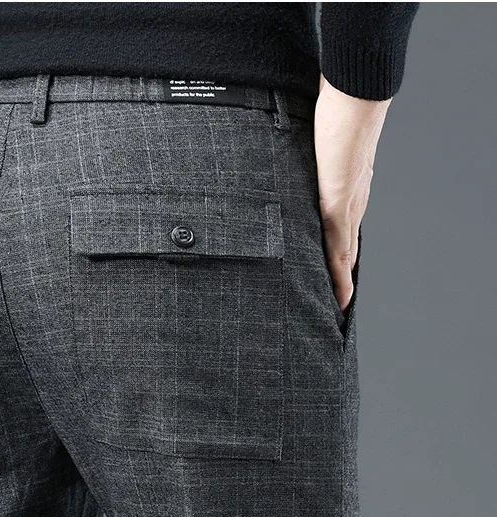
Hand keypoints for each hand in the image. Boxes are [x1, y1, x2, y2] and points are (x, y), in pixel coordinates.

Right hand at [314, 75, 390, 310]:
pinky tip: (338, 291)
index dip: (340, 253)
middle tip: (335, 299)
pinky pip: (339, 248)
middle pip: (349, 247)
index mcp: (347, 186)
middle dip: (342, 274)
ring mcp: (349, 204)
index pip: (344, 228)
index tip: (334, 274)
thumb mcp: (312, 137)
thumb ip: (303, 152)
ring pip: (347, 254)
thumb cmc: (336, 106)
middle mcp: (353, 199)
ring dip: (342, 280)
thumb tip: (282, 149)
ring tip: (336, 304)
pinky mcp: (339, 204)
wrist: (355, 92)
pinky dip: (339, 273)